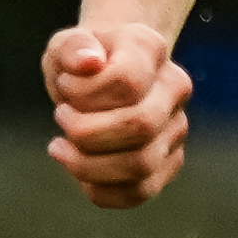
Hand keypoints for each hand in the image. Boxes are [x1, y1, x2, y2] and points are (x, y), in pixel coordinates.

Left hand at [41, 22, 190, 210]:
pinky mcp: (168, 162)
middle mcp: (174, 87)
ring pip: (141, 165)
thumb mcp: (65, 45)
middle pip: (141, 126)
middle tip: (61, 118)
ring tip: (60, 148)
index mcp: (150, 49)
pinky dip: (101, 191)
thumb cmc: (80, 61)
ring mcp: (176, 127)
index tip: (65, 84)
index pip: (125, 82)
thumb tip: (88, 62)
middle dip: (86, 132)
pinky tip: (78, 173)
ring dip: (87, 165)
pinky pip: (139, 191)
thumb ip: (72, 47)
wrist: (102, 74)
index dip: (84, 93)